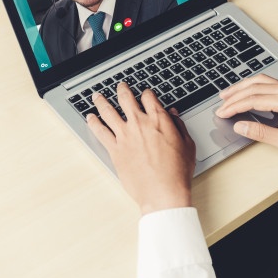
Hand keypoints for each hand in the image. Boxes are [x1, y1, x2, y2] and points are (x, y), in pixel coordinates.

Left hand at [87, 83, 195, 214]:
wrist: (162, 192)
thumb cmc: (177, 171)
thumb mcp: (187, 145)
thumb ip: (179, 126)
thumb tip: (173, 116)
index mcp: (159, 120)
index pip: (149, 97)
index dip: (147, 93)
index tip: (146, 94)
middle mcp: (139, 123)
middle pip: (126, 98)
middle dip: (122, 89)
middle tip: (120, 86)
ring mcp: (125, 136)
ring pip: (108, 111)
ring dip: (102, 101)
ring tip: (97, 96)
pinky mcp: (115, 150)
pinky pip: (100, 132)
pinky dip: (93, 123)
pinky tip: (90, 118)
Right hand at [215, 75, 277, 163]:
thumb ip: (260, 133)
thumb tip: (241, 126)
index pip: (253, 99)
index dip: (234, 107)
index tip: (222, 113)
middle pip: (256, 86)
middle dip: (235, 95)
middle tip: (221, 103)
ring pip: (263, 82)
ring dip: (245, 87)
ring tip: (229, 94)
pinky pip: (272, 84)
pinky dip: (257, 87)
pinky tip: (250, 92)